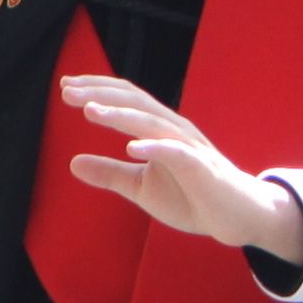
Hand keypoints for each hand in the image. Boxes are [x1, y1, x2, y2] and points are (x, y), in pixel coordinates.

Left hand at [58, 74, 302, 265]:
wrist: (237, 217)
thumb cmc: (192, 196)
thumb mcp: (141, 186)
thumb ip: (110, 173)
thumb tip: (72, 163)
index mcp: (160, 129)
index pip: (127, 98)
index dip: (97, 89)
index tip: (65, 86)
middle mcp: (174, 130)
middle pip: (136, 102)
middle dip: (100, 94)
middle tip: (66, 90)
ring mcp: (190, 147)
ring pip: (153, 122)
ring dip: (121, 114)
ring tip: (90, 110)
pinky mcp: (202, 169)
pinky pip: (178, 153)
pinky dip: (155, 147)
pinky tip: (131, 147)